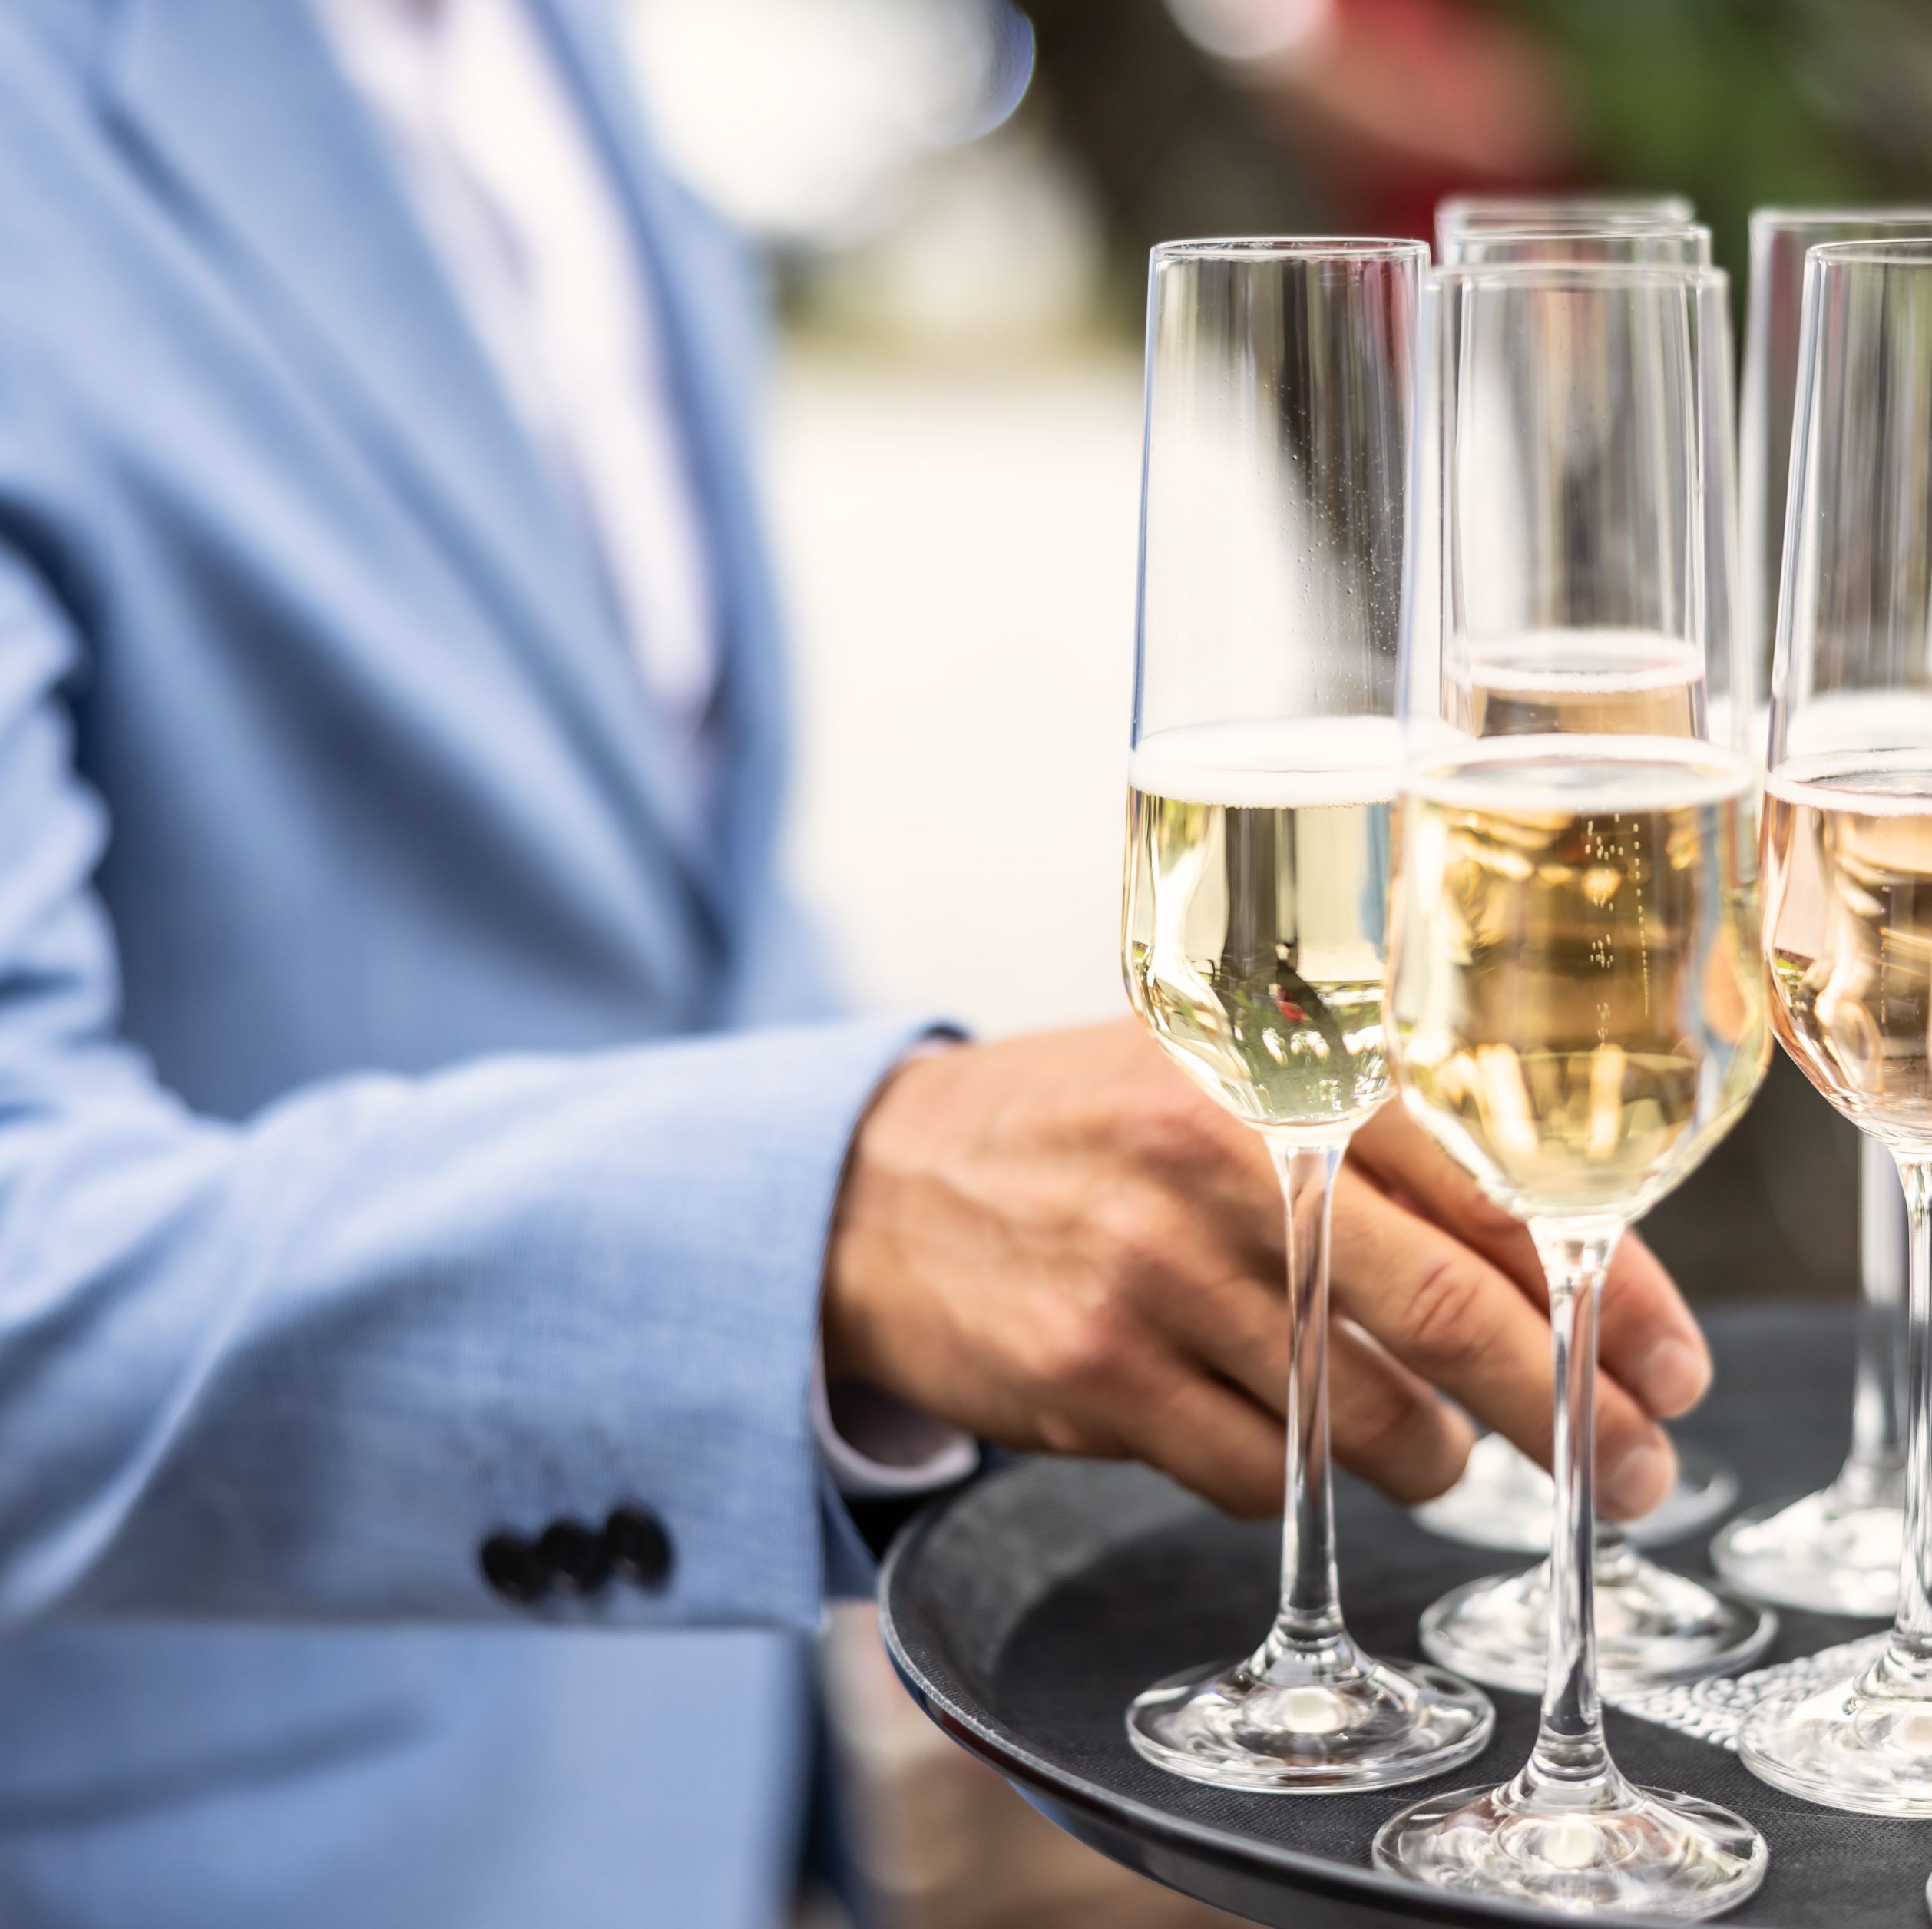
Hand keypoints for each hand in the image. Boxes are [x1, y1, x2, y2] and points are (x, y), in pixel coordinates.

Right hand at [821, 1020, 1709, 1520]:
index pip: (1487, 1184)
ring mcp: (1152, 1271)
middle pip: (1452, 1316)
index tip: (1673, 1369)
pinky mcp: (1093, 1375)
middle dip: (1568, 1411)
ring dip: (1430, 1456)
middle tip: (1634, 1471)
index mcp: (1274, 1068)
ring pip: (1367, 1419)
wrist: (871, 1189)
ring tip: (1431, 1449)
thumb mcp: (1211, 1084)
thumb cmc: (1075, 1134)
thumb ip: (1358, 1145)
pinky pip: (1261, 1475)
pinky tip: (1273, 1435)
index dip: (1609, 1291)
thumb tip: (1541, 1274)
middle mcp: (1223, 1159)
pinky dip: (1296, 1476)